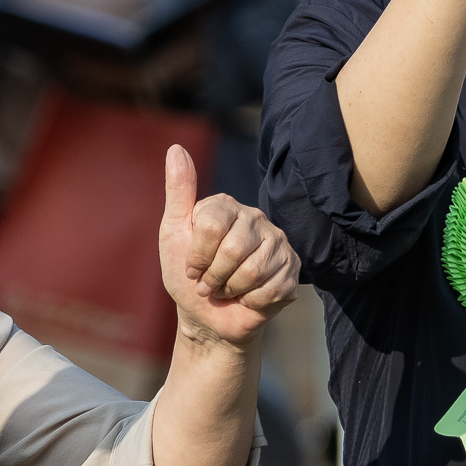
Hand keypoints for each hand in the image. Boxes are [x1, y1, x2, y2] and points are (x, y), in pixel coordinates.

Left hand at [158, 145, 297, 348]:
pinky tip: (248, 297)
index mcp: (226, 205)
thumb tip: (176, 148)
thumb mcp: (173, 234)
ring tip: (228, 289)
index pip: (211, 226)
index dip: (197, 256)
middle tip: (210, 284)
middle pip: (233, 250)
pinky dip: (252, 301)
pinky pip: (271, 288)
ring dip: (232, 290)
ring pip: (253, 270)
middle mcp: (255, 218)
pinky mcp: (292, 268)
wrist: (209, 318)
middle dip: (214, 277)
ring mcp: (278, 242)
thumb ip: (178, 191)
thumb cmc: (187, 276)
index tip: (192, 268)